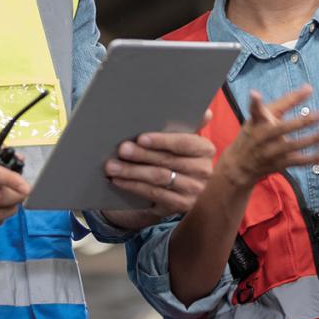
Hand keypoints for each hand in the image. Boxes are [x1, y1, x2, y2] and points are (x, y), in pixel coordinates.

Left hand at [101, 131, 215, 227]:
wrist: (180, 188)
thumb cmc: (177, 156)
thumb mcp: (183, 140)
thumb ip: (189, 125)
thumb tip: (205, 112)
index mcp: (206, 150)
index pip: (184, 144)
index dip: (162, 141)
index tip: (141, 138)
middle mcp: (204, 171)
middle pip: (168, 161)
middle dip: (141, 155)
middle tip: (121, 150)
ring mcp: (193, 191)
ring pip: (159, 178)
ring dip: (132, 172)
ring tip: (113, 166)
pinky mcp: (181, 205)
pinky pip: (154, 194)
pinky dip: (133, 186)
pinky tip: (119, 180)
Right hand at [217, 88, 318, 190]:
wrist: (240, 165)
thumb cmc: (254, 133)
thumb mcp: (260, 116)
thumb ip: (284, 102)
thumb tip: (309, 88)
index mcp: (257, 121)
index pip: (259, 109)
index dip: (258, 101)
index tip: (258, 93)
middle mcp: (263, 137)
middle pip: (284, 128)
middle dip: (303, 122)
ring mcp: (272, 152)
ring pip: (296, 146)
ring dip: (316, 139)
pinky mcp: (281, 164)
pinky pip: (302, 161)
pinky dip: (318, 157)